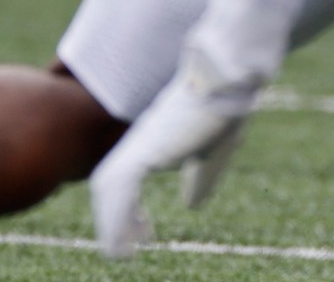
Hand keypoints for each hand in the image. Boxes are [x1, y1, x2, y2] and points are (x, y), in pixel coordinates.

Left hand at [87, 63, 258, 259]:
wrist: (225, 80)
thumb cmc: (222, 110)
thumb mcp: (212, 153)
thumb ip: (199, 176)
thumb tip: (191, 204)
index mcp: (151, 142)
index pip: (126, 177)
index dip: (127, 208)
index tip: (142, 234)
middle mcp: (138, 143)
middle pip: (108, 183)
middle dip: (112, 219)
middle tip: (124, 250)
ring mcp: (138, 144)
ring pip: (108, 188)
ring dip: (111, 223)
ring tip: (119, 253)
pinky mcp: (144, 148)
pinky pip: (119, 188)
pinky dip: (118, 216)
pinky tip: (125, 237)